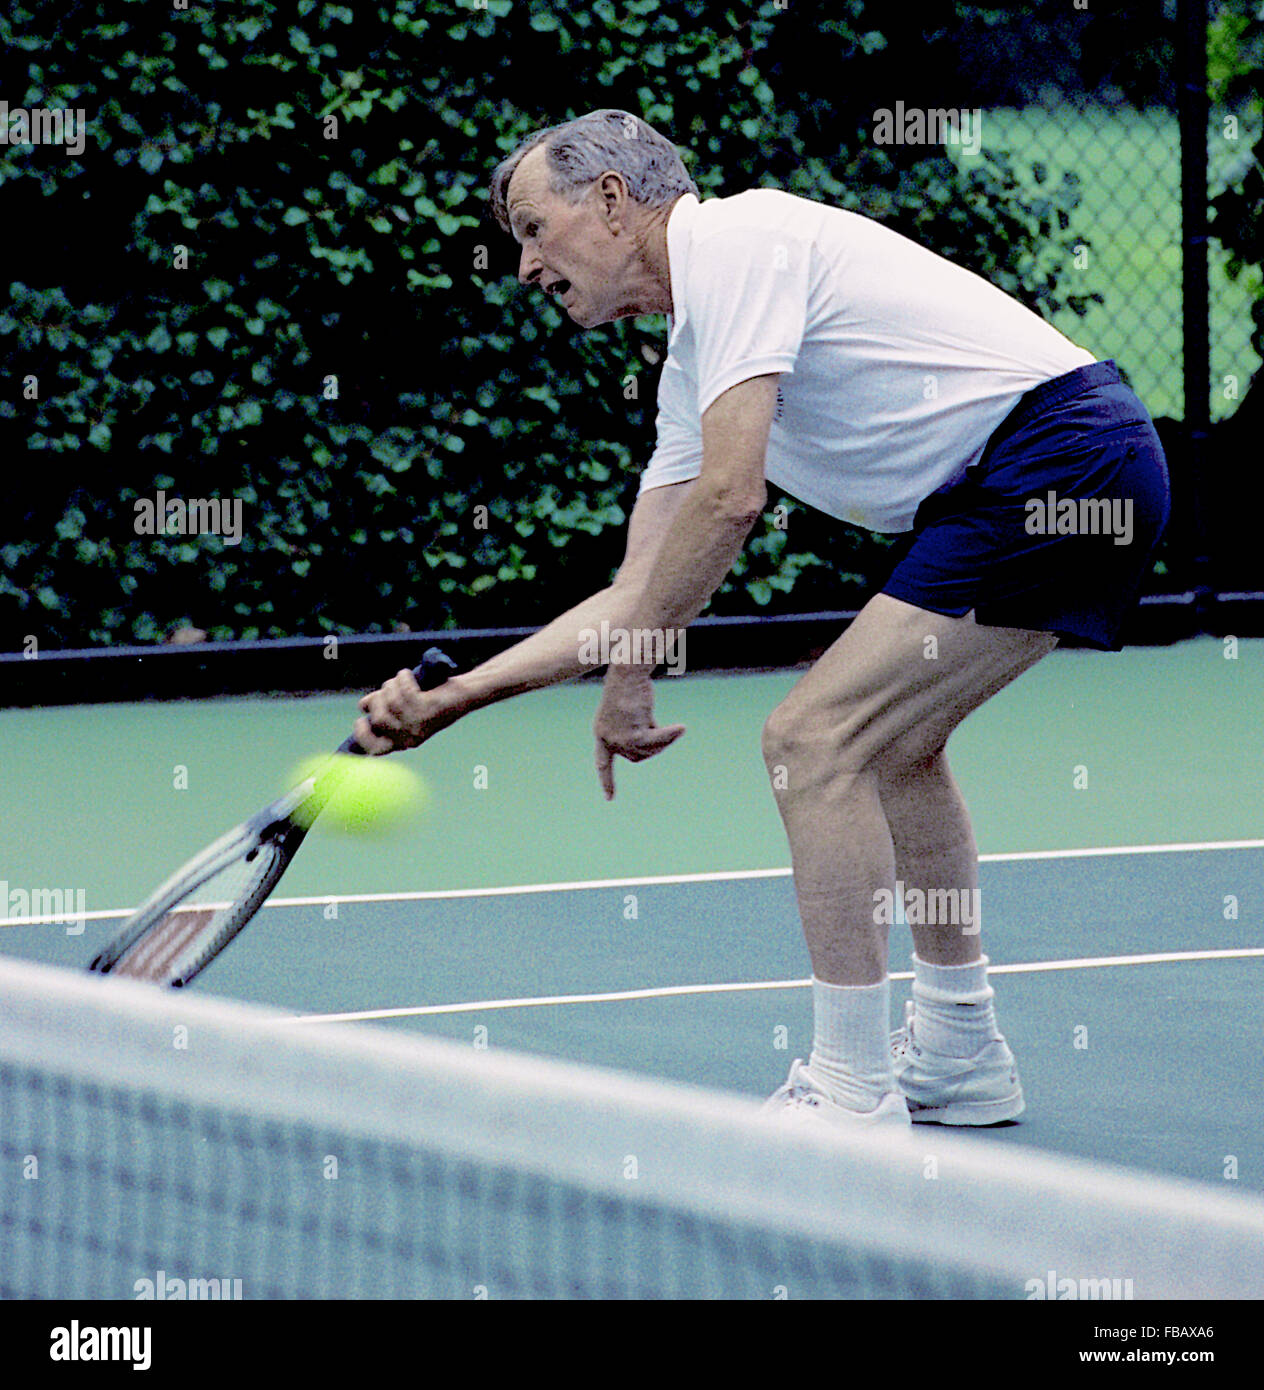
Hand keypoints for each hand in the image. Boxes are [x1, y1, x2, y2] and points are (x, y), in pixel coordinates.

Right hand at [353, 668, 457, 753]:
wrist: (464, 695)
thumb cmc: (432, 699)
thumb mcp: (405, 706)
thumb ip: (384, 706)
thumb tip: (364, 706)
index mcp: (404, 742)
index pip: (375, 749)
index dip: (362, 736)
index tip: (361, 720)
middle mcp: (411, 738)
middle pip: (378, 719)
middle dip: (378, 698)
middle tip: (389, 688)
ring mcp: (420, 725)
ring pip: (391, 702)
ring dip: (392, 685)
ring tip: (402, 679)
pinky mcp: (428, 710)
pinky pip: (405, 692)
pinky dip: (403, 679)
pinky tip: (408, 675)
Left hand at [593, 665, 684, 799]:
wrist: (627, 672)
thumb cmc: (630, 685)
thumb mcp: (632, 710)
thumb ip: (638, 728)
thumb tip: (655, 744)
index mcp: (601, 733)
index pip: (602, 762)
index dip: (607, 780)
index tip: (609, 798)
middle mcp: (606, 738)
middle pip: (635, 756)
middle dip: (653, 746)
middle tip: (668, 731)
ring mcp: (618, 738)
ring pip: (647, 751)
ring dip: (663, 741)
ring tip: (676, 727)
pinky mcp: (632, 735)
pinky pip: (655, 742)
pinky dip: (669, 736)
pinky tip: (681, 727)